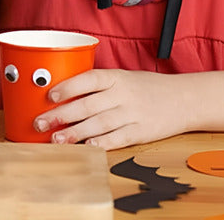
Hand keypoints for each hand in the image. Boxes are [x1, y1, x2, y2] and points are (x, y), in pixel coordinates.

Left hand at [33, 69, 189, 149]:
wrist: (183, 99)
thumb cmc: (144, 87)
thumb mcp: (121, 77)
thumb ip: (96, 85)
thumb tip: (62, 93)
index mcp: (115, 77)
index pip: (87, 79)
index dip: (67, 87)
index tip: (49, 96)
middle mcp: (122, 94)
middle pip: (87, 105)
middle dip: (61, 115)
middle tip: (41, 123)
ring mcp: (132, 114)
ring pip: (98, 124)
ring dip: (75, 133)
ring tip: (56, 140)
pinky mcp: (141, 132)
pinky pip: (118, 138)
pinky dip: (101, 143)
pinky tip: (86, 147)